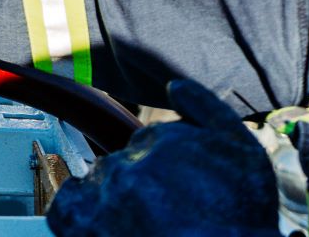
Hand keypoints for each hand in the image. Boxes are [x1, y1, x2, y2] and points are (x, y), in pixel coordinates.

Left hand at [47, 79, 279, 236]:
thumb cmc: (242, 217)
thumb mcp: (242, 149)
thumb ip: (206, 108)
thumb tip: (173, 86)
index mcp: (159, 140)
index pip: (149, 144)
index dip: (165, 170)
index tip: (180, 193)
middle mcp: (128, 163)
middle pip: (123, 165)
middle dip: (141, 186)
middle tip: (165, 215)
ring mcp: (104, 195)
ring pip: (97, 185)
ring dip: (113, 201)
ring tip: (144, 225)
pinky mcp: (83, 224)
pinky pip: (65, 209)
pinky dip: (80, 215)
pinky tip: (104, 226)